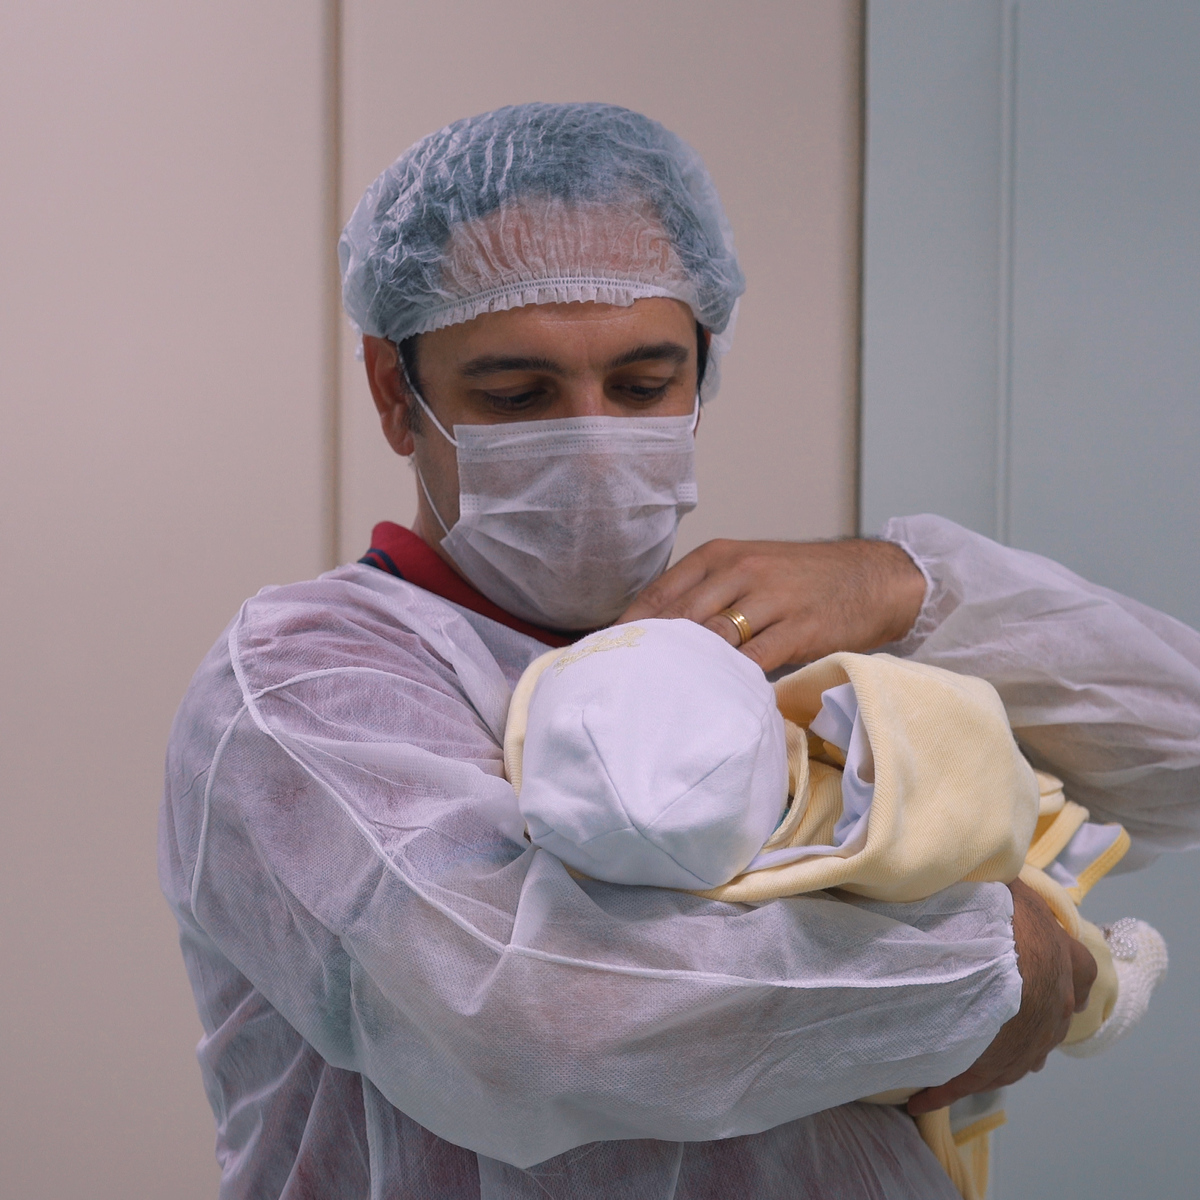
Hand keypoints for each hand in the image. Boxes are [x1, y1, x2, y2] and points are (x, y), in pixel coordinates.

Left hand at [618, 538, 927, 673]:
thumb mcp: (749, 569)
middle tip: (620, 684)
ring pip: (710, 637)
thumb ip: (707, 594)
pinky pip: (754, 660)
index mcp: (720, 556)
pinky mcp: (798, 628)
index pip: (659, 594)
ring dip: (683, 669)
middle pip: (677, 617)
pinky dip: (731, 681)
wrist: (874, 578)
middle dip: (647, 652)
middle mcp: (739, 571)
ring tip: (656, 698)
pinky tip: (713, 701)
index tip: (602, 656)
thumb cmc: (803, 580)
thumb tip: (657, 635)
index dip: (628, 628)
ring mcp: (770, 599)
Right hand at [907, 878, 1097, 1114]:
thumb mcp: (1009, 884)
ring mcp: (1025, 1044)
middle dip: (1025, 1016)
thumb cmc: (1002, 912)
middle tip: (993, 1009)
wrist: (987, 955)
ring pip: (1015, 1055)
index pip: (1081, 971)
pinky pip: (963, 1081)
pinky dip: (942, 1087)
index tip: (1045, 972)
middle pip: (1048, 1019)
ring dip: (992, 1049)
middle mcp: (1054, 1008)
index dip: (1065, 971)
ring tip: (960, 1047)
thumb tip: (993, 860)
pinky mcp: (987, 1069)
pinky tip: (922, 1093)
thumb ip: (1007, 881)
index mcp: (1066, 963)